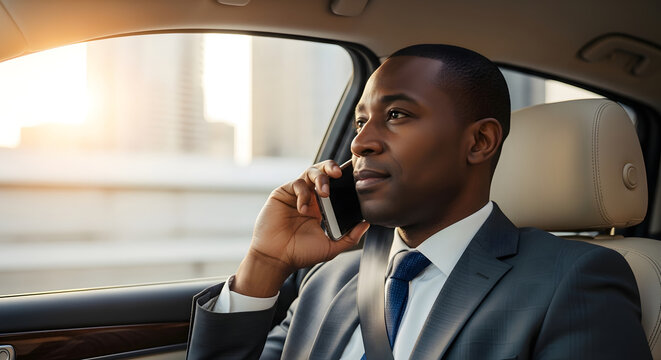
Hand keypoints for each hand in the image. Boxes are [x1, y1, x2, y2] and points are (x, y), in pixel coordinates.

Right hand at [232, 160, 369, 297]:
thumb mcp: (331, 247)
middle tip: (339, 174)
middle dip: (332, 168)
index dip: (343, 179)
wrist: (277, 258)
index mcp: (321, 207)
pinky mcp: (282, 193)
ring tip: (324, 192)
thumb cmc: (301, 254)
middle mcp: (310, 197)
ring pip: (310, 172)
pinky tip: (303, 209)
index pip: (334, 185)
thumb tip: (367, 224)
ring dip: (320, 178)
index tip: (354, 177)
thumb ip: (350, 237)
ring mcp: (296, 194)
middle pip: (323, 172)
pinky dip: (303, 193)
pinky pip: (297, 184)